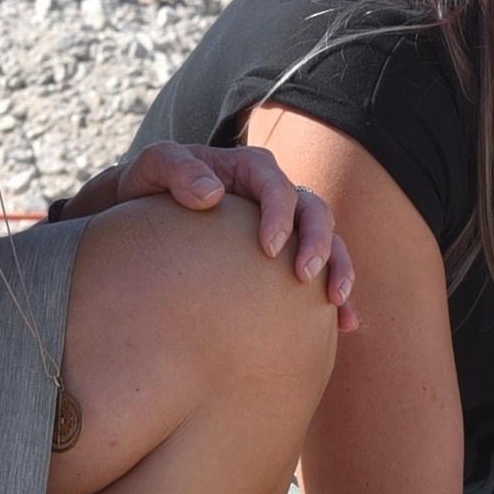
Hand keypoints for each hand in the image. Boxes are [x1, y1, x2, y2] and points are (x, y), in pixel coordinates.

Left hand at [66, 143, 356, 322]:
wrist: (146, 213)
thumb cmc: (149, 187)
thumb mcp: (152, 168)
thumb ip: (176, 170)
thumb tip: (210, 194)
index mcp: (250, 169)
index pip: (277, 185)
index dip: (279, 215)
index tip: (269, 250)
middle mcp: (276, 194)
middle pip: (314, 210)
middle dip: (318, 243)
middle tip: (305, 278)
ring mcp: (286, 224)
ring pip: (330, 240)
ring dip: (338, 268)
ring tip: (337, 303)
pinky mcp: (287, 253)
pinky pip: (322, 271)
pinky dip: (337, 296)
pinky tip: (346, 325)